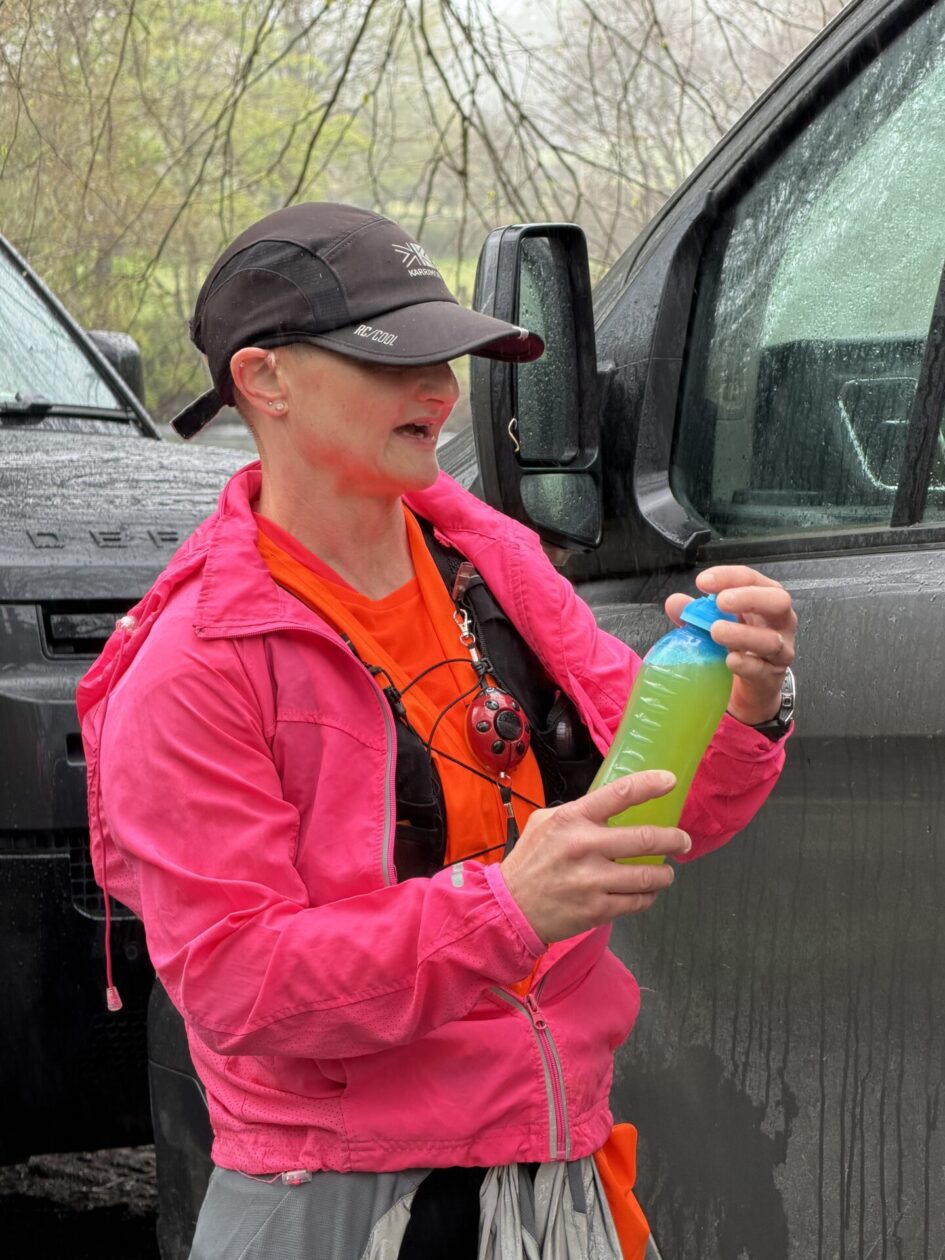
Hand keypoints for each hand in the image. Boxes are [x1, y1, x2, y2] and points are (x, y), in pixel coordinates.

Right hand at [501, 771, 690, 944]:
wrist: (510, 907)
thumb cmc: (529, 861)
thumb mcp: (544, 822)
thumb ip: (576, 812)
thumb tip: (609, 805)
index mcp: (572, 819)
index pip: (619, 794)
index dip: (650, 785)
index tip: (669, 781)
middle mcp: (585, 847)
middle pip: (645, 839)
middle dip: (674, 839)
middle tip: (682, 841)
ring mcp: (593, 880)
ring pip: (648, 875)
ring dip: (664, 873)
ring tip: (665, 872)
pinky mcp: (598, 909)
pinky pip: (638, 901)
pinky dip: (648, 895)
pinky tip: (646, 891)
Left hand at [665, 565, 795, 726]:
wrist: (751, 686)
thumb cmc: (737, 646)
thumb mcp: (715, 624)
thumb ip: (696, 613)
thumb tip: (674, 602)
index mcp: (764, 600)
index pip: (752, 579)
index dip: (729, 576)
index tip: (703, 582)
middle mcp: (779, 622)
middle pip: (778, 601)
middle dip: (749, 597)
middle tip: (721, 601)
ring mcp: (780, 650)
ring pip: (771, 639)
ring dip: (742, 633)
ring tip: (716, 631)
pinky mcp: (772, 676)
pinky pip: (762, 669)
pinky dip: (746, 664)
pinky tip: (730, 660)